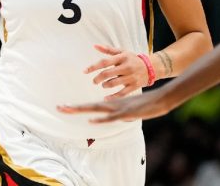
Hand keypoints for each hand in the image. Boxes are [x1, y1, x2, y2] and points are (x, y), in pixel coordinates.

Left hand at [57, 87, 171, 122]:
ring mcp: (119, 108)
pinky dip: (101, 119)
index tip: (64, 107)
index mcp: (112, 104)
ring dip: (82, 109)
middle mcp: (112, 104)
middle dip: (74, 108)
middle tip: (59, 108)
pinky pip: (111, 117)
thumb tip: (117, 118)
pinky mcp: (126, 113)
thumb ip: (122, 113)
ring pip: (97, 109)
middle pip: (89, 106)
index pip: (91, 106)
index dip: (78, 107)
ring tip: (68, 109)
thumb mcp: (131, 109)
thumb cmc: (146, 104)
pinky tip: (91, 120)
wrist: (161, 99)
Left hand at [84, 45, 149, 99]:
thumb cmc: (132, 59)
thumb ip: (108, 50)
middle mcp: (126, 67)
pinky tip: (106, 98)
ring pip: (113, 83)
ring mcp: (131, 77)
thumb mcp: (122, 52)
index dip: (93, 67)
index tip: (85, 71)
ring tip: (103, 85)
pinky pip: (121, 93)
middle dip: (98, 78)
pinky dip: (112, 97)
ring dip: (105, 85)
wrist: (151, 67)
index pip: (105, 62)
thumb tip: (94, 46)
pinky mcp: (134, 86)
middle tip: (94, 81)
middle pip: (107, 73)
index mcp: (122, 57)